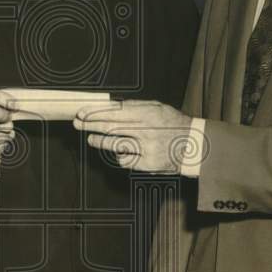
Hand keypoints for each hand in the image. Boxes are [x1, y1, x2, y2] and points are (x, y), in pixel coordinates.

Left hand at [73, 100, 198, 173]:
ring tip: (91, 139)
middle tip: (78, 124)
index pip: (114, 113)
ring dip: (99, 141)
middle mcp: (146, 131)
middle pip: (111, 128)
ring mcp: (146, 149)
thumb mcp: (156, 107)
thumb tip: (109, 106)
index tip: (82, 113)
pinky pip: (125, 159)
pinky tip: (121, 151)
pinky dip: (121, 155)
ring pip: (115, 145)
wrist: (193, 145)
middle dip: (90, 125)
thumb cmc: (172, 123)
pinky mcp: (147, 164)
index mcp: (148, 113)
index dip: (95, 114)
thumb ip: (134, 107)